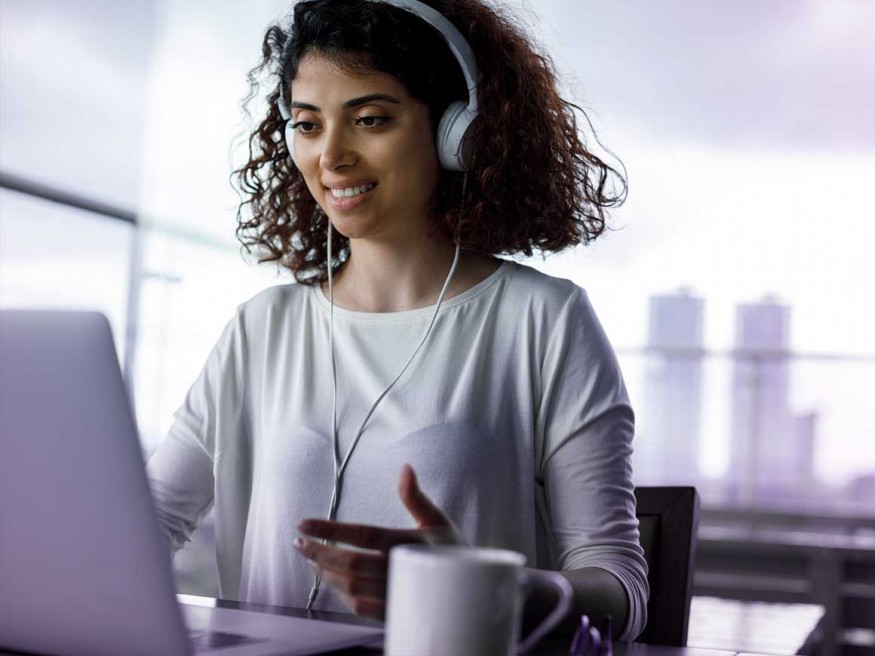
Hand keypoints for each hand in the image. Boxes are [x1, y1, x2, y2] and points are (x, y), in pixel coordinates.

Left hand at [294, 463, 464, 619]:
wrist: (473, 591)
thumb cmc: (452, 550)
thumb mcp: (437, 520)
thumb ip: (415, 496)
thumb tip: (405, 467)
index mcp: (411, 543)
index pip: (363, 535)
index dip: (330, 529)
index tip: (303, 524)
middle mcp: (402, 570)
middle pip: (350, 563)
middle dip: (319, 552)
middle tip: (299, 542)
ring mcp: (397, 595)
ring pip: (350, 586)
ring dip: (325, 572)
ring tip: (311, 558)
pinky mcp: (395, 613)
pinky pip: (360, 607)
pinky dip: (341, 594)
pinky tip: (331, 580)